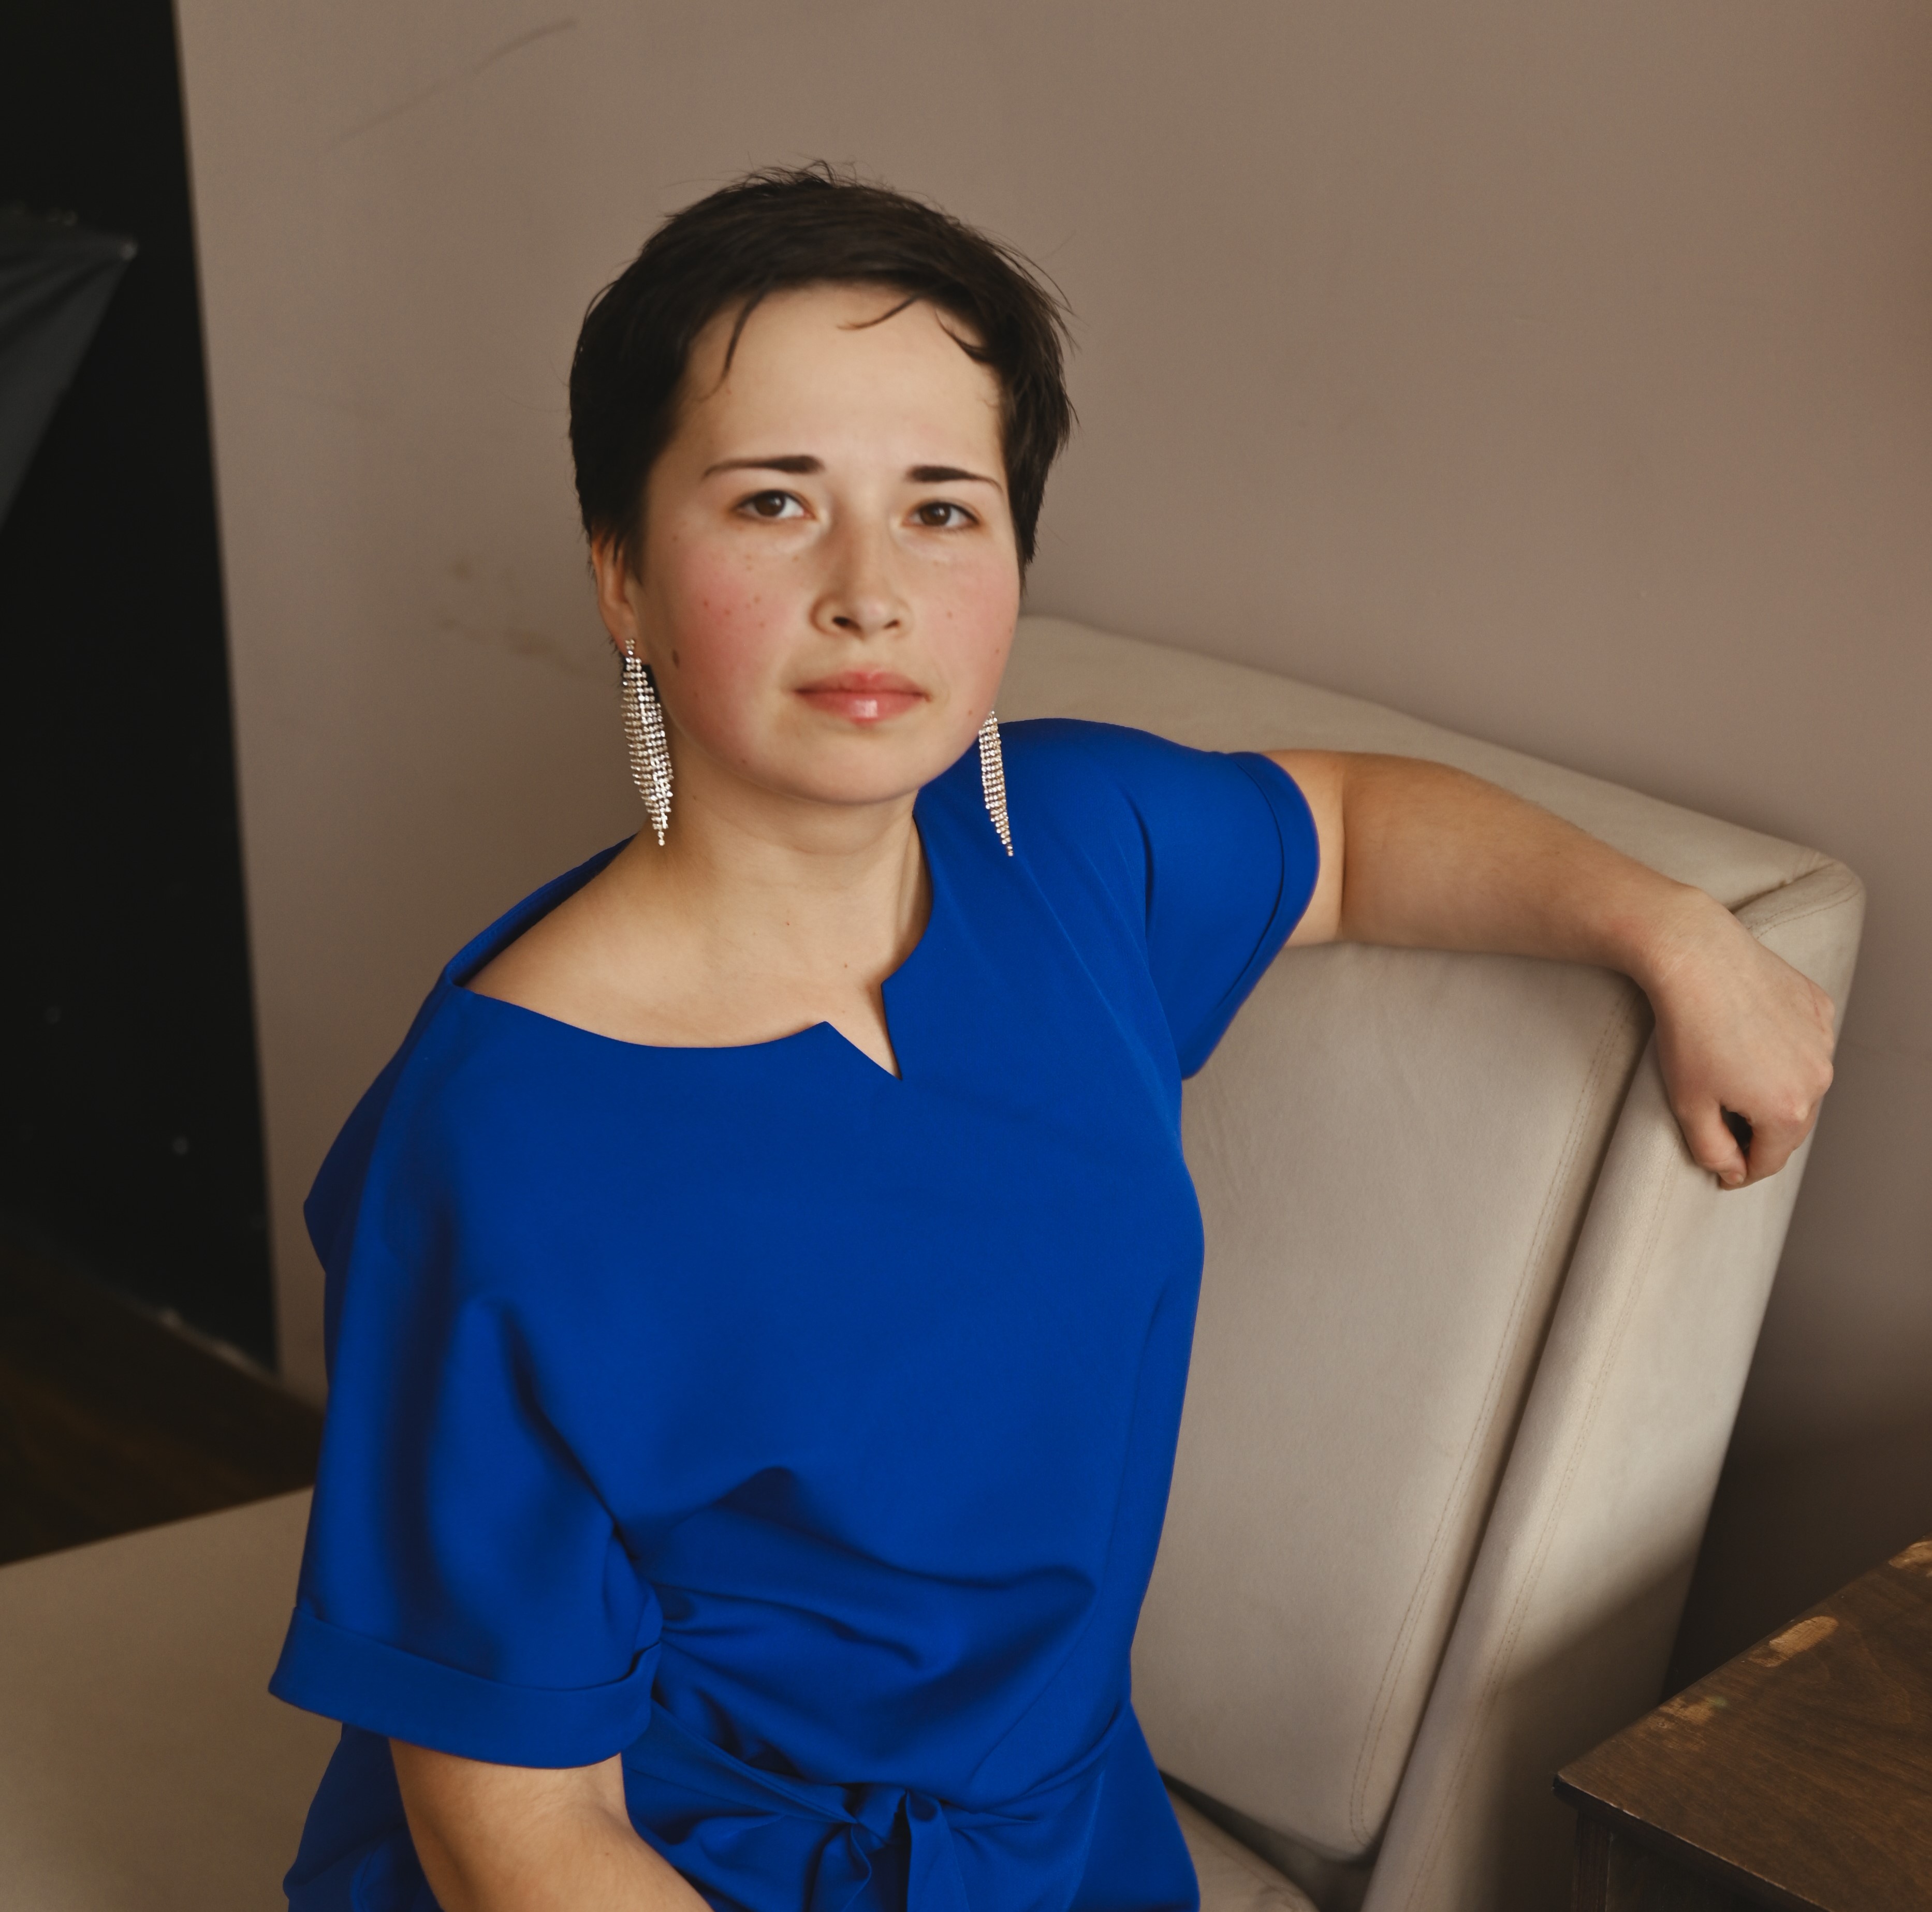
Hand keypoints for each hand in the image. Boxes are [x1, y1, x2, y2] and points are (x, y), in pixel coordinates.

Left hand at [1642, 892, 1836, 1188]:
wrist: (1696, 958)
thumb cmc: (1686, 1032)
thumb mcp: (1687, 1104)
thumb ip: (1712, 1150)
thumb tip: (1733, 1171)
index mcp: (1788, 1111)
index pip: (1771, 1159)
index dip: (1744, 1170)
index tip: (1725, 1171)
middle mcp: (1818, 1078)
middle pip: (1792, 1124)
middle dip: (1761, 1132)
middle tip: (1726, 1127)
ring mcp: (1823, 1040)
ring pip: (1802, 1082)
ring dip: (1775, 1088)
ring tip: (1734, 1076)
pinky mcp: (1819, 1007)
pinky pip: (1805, 1042)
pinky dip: (1783, 1049)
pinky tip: (1751, 1037)